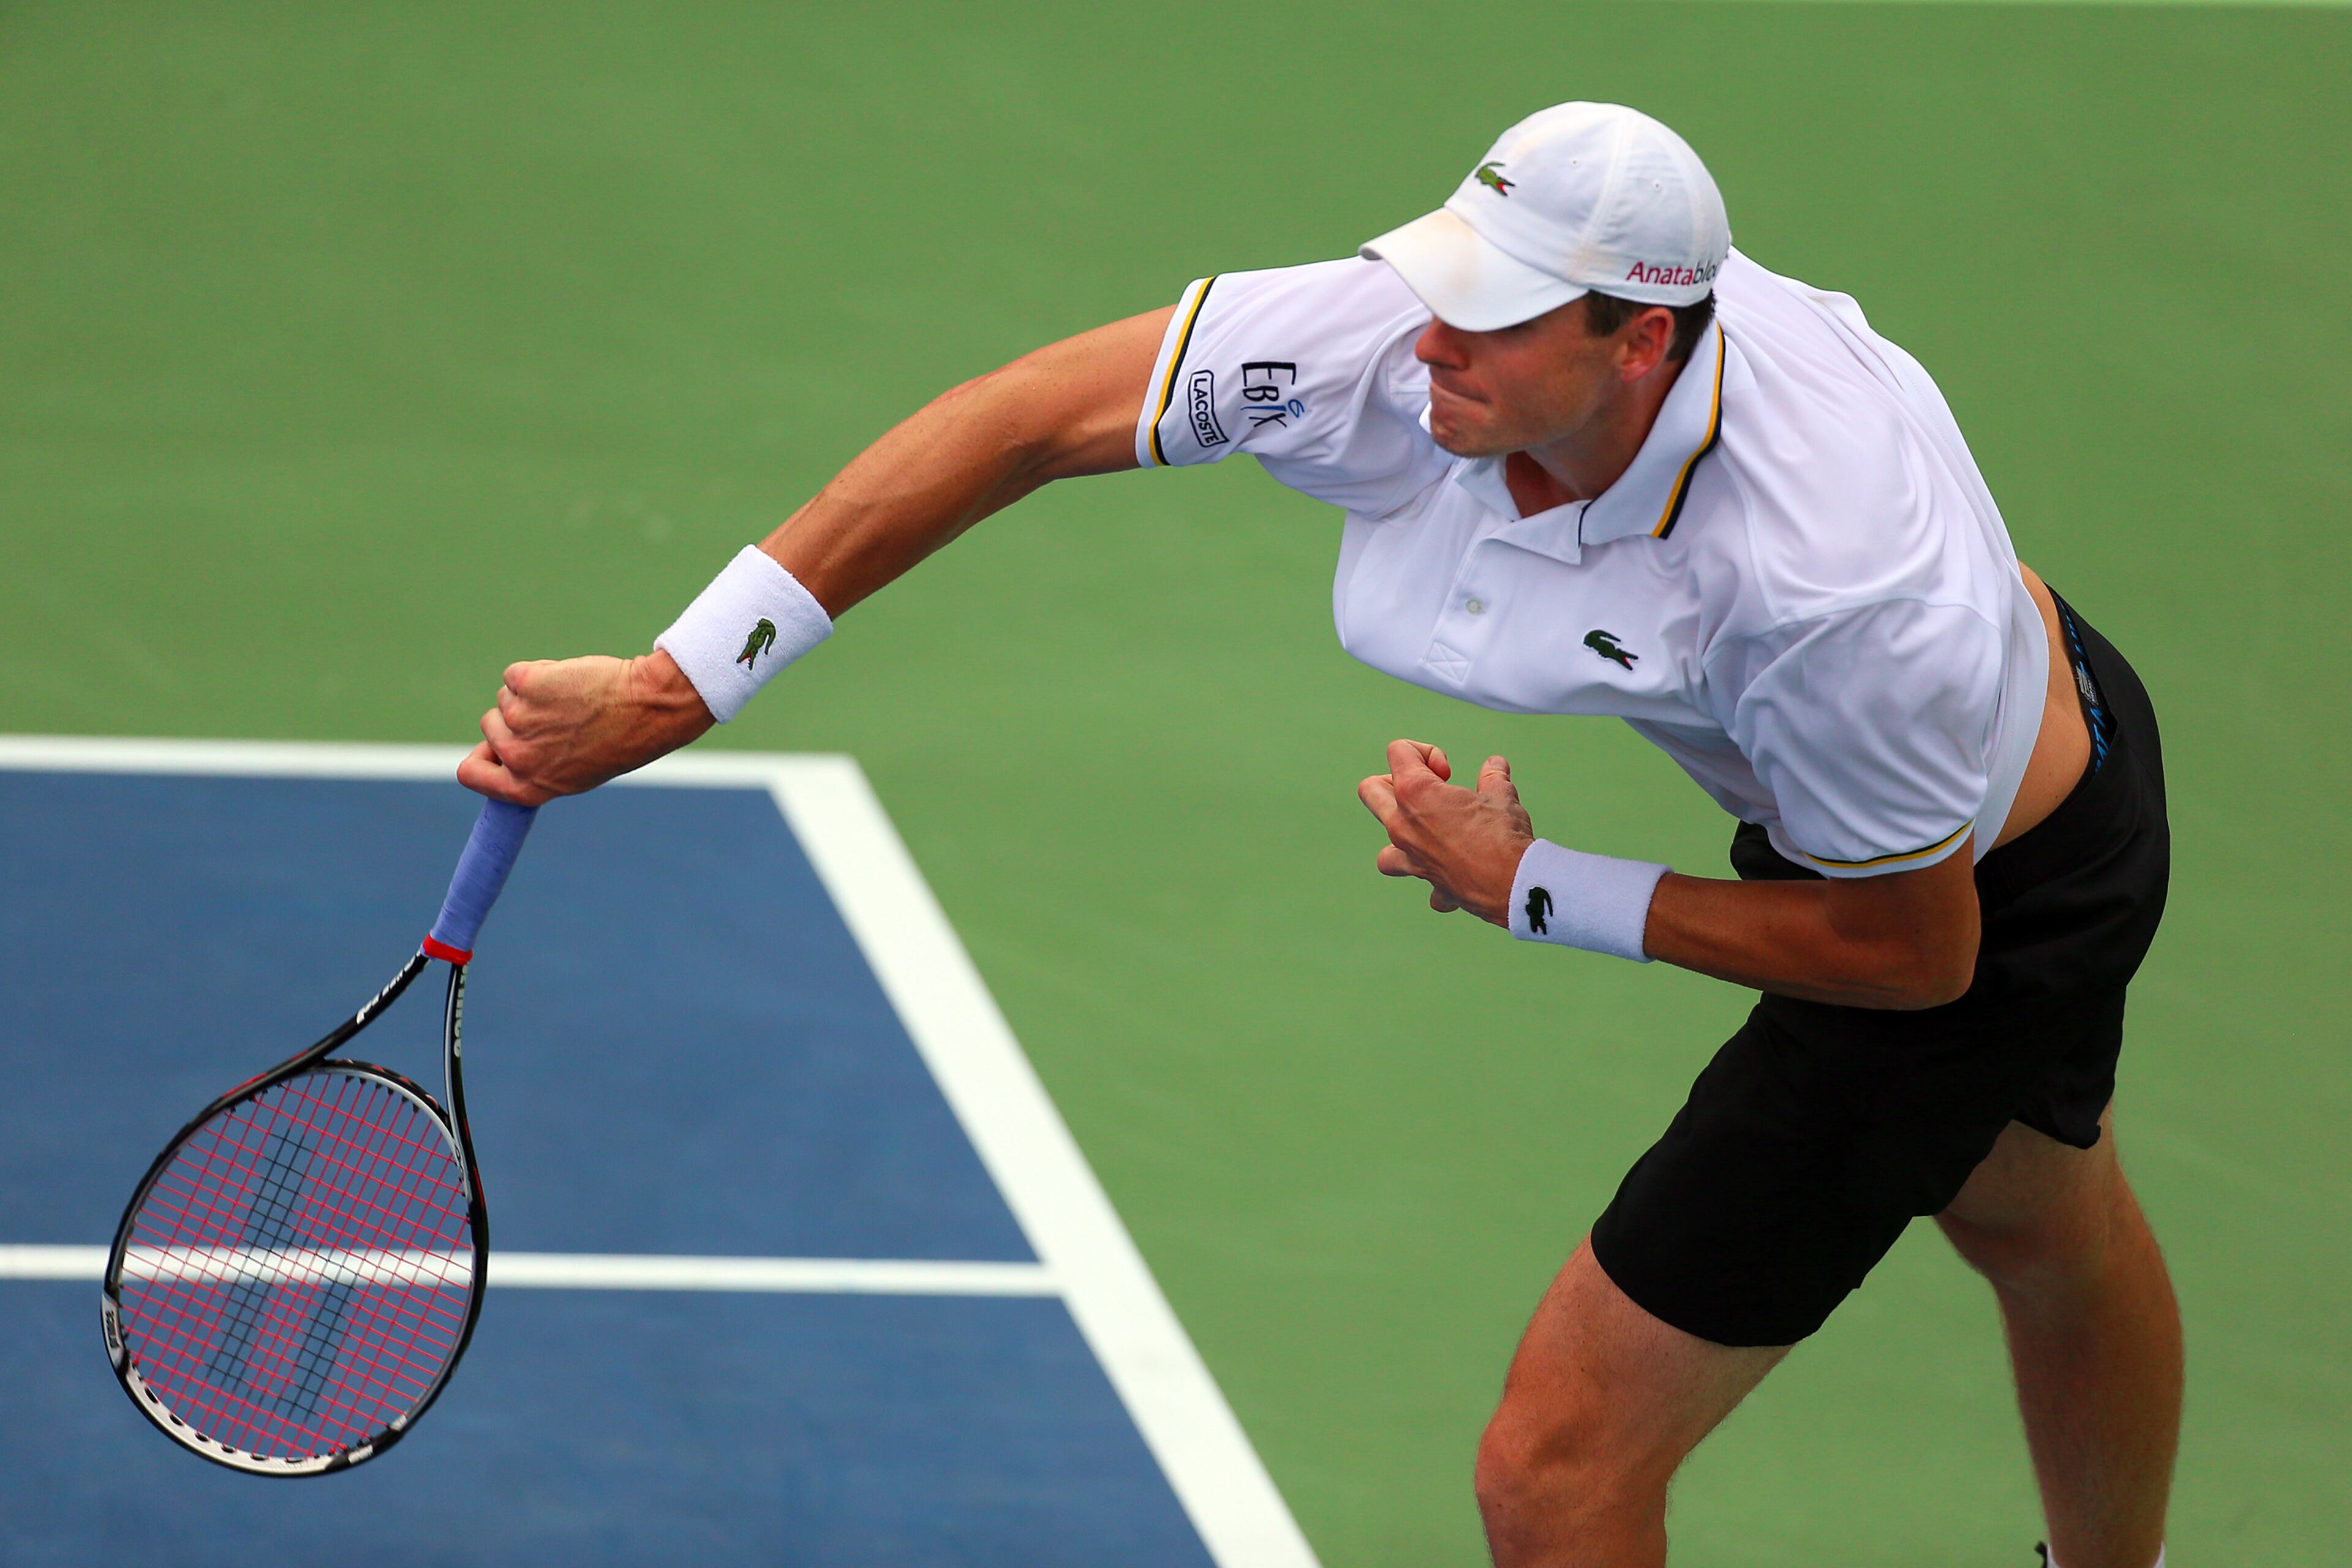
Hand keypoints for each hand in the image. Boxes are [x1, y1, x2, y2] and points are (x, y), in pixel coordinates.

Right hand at [457, 649, 714, 804]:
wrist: (648, 708)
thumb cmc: (618, 740)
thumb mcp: (574, 773)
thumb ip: (534, 767)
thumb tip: (498, 752)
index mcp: (527, 786)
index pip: (470, 774)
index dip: (481, 757)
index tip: (492, 747)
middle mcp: (519, 757)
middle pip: (490, 726)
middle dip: (517, 717)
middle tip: (561, 719)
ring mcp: (519, 720)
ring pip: (505, 697)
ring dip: (533, 694)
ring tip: (574, 702)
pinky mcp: (526, 685)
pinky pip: (516, 673)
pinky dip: (539, 672)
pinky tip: (570, 682)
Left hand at [1356, 740, 1534, 925]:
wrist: (1513, 884)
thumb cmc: (1503, 835)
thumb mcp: (1501, 795)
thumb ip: (1492, 777)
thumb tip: (1495, 765)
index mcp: (1415, 793)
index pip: (1398, 751)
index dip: (1425, 753)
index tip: (1447, 772)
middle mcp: (1402, 825)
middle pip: (1370, 790)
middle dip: (1394, 783)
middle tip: (1429, 791)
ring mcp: (1410, 857)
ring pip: (1384, 847)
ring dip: (1405, 838)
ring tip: (1433, 832)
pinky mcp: (1428, 882)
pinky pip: (1421, 879)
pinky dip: (1432, 873)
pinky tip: (1453, 868)